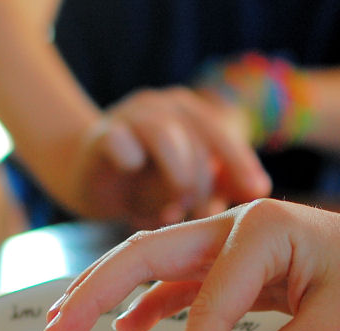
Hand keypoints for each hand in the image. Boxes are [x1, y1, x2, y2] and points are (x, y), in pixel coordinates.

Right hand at [69, 86, 270, 228]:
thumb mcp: (181, 187)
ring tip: (171, 209)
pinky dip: (131, 159)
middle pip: (197, 140)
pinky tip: (136, 178)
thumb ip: (213, 186)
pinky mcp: (100, 134)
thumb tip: (254, 192)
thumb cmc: (140, 185)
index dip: (241, 162)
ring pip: (165, 136)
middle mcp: (162, 106)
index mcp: (188, 114)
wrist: (83, 175)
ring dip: (173, 177)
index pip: (223, 135)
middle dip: (203, 184)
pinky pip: (120, 142)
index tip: (257, 190)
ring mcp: (129, 115)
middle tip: (197, 215)